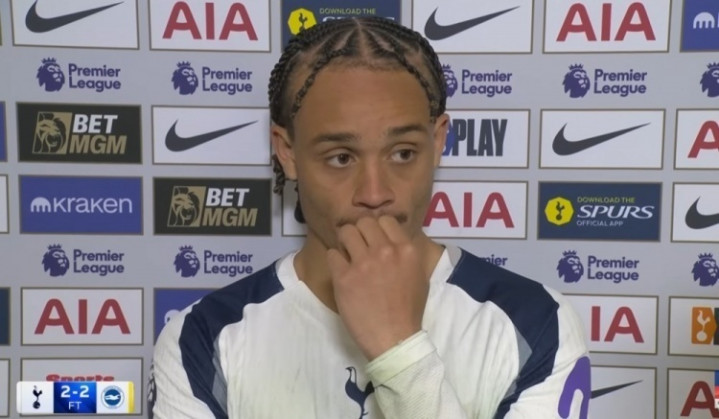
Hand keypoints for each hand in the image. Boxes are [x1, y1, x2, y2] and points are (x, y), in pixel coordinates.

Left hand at [327, 215, 428, 359]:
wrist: (394, 339)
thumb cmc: (409, 310)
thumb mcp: (419, 276)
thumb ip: (406, 254)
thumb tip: (392, 239)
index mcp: (406, 249)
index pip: (385, 220)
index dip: (377, 229)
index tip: (373, 240)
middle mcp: (385, 251)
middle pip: (363, 222)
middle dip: (359, 233)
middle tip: (358, 248)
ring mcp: (363, 263)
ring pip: (345, 232)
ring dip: (345, 243)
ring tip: (347, 257)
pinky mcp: (344, 277)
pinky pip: (332, 254)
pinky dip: (335, 262)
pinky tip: (341, 273)